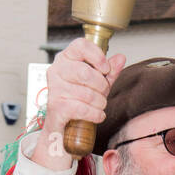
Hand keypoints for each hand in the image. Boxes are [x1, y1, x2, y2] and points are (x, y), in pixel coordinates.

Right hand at [32, 36, 126, 170]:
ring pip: (87, 93)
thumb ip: (108, 72)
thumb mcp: (96, 85)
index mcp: (65, 59)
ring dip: (100, 103)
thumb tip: (120, 58)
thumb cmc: (78, 102)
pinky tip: (98, 116)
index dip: (97, 56)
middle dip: (102, 87)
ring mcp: (54, 89)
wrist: (62, 129)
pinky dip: (95, 114)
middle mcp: (56, 70)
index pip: (80, 45)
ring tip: (100, 107)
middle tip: (103, 94)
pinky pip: (82, 108)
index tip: (106, 69)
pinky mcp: (55, 107)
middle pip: (86, 72)